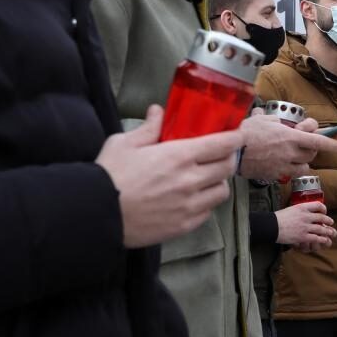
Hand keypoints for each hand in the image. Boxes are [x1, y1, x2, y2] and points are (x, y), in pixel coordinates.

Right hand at [97, 107, 242, 247]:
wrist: (97, 214)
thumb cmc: (108, 176)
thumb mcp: (124, 143)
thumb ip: (148, 128)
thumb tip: (158, 111)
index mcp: (179, 155)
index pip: (223, 144)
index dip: (236, 137)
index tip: (238, 134)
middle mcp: (190, 180)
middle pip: (228, 167)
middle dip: (228, 158)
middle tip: (221, 155)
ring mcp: (189, 205)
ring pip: (222, 192)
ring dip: (218, 182)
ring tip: (207, 179)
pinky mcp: (184, 225)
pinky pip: (207, 212)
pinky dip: (206, 204)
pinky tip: (193, 199)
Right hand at [238, 114, 336, 181]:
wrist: (231, 152)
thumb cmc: (245, 132)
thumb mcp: (264, 119)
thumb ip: (280, 121)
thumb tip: (285, 122)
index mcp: (290, 136)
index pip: (319, 141)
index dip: (335, 145)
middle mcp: (290, 152)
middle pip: (312, 153)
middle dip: (312, 148)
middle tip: (303, 141)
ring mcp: (283, 166)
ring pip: (303, 166)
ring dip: (302, 160)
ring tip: (291, 154)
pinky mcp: (275, 176)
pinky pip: (289, 173)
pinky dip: (289, 169)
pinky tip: (278, 162)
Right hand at [276, 201, 336, 251]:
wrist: (272, 226)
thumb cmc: (278, 218)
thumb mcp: (290, 209)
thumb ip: (299, 210)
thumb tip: (304, 212)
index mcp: (302, 207)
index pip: (318, 205)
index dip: (323, 208)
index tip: (324, 212)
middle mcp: (306, 216)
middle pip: (322, 218)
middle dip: (328, 220)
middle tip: (331, 222)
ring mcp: (305, 227)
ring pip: (321, 229)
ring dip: (328, 231)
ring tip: (331, 232)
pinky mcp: (303, 236)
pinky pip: (316, 238)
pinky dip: (322, 239)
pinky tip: (325, 240)